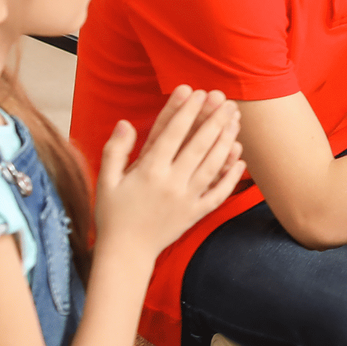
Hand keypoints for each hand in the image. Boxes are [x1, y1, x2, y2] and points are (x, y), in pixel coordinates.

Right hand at [93, 86, 243, 258]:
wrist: (125, 253)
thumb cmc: (113, 215)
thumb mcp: (106, 181)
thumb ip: (115, 150)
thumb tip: (124, 122)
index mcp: (148, 172)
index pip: (171, 135)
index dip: (186, 112)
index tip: (197, 93)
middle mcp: (171, 184)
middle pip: (198, 146)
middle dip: (214, 120)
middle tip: (226, 100)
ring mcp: (187, 199)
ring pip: (212, 165)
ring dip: (226, 141)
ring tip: (235, 121)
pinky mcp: (196, 213)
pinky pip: (219, 193)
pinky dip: (232, 176)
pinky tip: (240, 159)